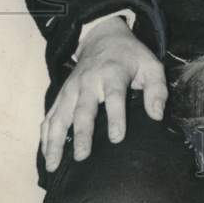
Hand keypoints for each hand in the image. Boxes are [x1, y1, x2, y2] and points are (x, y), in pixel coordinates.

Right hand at [40, 16, 166, 171]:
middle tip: (82, 156)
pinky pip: (50, 116)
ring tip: (53, 165)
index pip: (114, 96)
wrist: (102, 38)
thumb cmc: (130, 57)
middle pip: (83, 109)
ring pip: (60, 115)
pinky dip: (45, 136)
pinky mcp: (61, 95)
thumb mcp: (151, 65)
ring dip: (56, 140)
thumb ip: (157, 89)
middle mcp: (88, 82)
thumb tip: (157, 116)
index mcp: (113, 73)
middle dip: (82, 133)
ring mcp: (71, 89)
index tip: (117, 138)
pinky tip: (46, 156)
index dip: (116, 117)